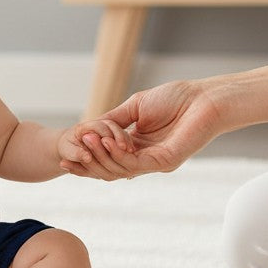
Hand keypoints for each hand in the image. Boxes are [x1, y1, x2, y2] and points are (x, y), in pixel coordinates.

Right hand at [62, 80, 222, 179]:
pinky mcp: (165, 161)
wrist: (204, 98)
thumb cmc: (176, 98)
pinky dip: (117, 154)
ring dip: (100, 156)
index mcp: (137, 146)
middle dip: (87, 162)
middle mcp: (145, 158)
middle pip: (109, 169)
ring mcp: (155, 162)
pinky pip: (135, 164)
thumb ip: (112, 120)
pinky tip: (105, 141)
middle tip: (68, 153)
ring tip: (87, 139)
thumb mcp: (134, 107)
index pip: (107, 159)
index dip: (85, 160)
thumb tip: (89, 128)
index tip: (63, 158)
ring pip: (119, 169)